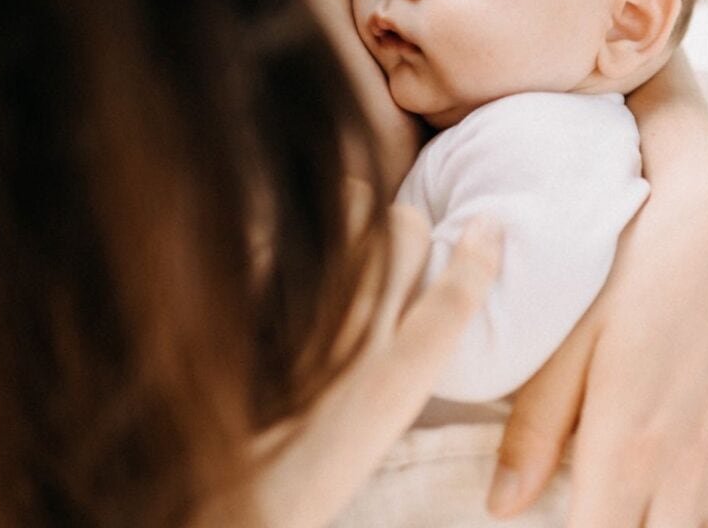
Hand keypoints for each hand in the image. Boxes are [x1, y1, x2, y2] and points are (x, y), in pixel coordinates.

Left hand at [252, 205, 500, 527]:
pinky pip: (284, 234)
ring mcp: (305, 316)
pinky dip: (285, 229)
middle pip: (405, 237)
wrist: (218, 502)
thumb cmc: (292, 474)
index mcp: (389, 390)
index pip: (452, 307)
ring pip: (353, 216)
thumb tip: (401, 303)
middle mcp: (356, 345)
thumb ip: (389, 371)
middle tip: (383, 243)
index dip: (478, 260)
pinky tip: (277, 244)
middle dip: (401, 228)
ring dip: (352, 209)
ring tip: (337, 228)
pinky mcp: (257, 300)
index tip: (490, 226)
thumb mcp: (361, 432)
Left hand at [488, 177, 707, 526]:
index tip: (539, 522)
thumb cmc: (633, 273)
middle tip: (583, 502)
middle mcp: (686, 474)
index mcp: (627, 449)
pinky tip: (671, 502)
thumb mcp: (572, 340)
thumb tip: (499, 505)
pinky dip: (707, 522)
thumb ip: (535, 427)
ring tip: (622, 504)